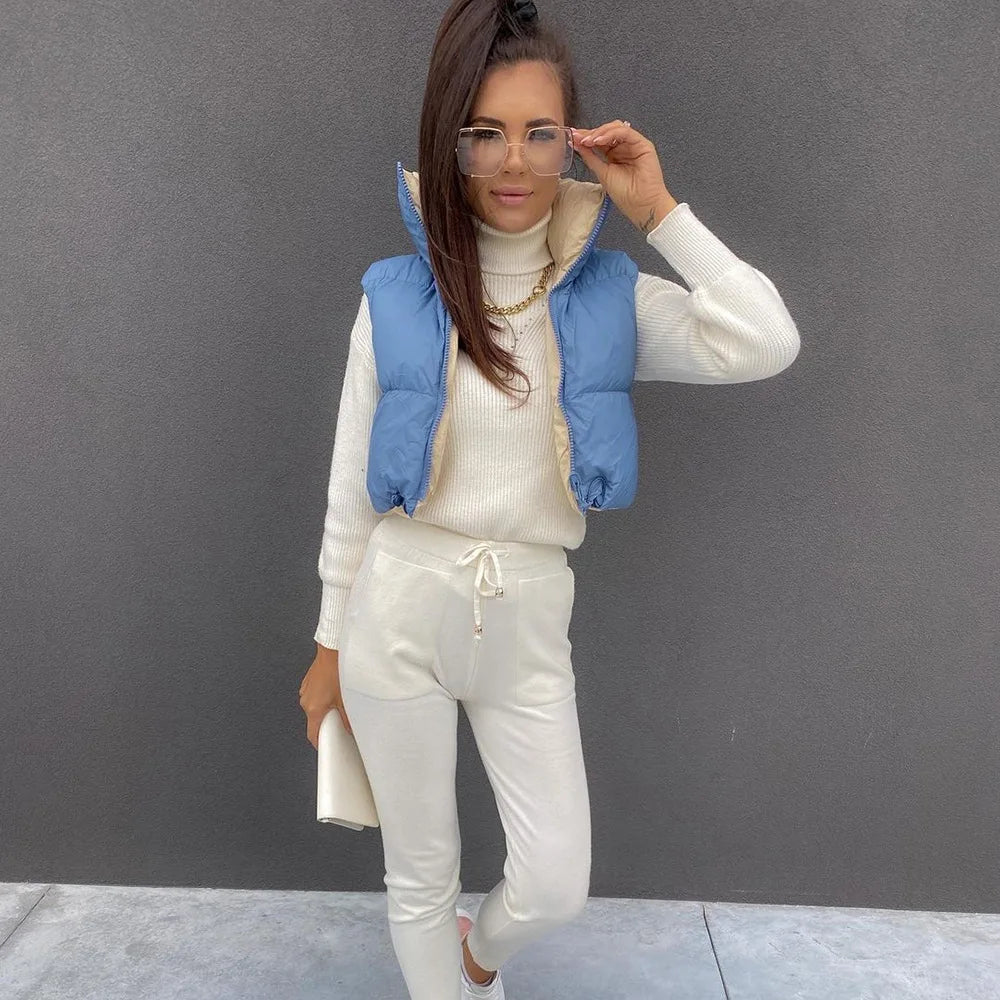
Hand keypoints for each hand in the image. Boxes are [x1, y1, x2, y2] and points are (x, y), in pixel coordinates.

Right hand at [299, 645, 351, 747]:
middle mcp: (306, 700)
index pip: (313, 735)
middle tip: (340, 723)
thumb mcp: (346, 698)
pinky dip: (324, 697)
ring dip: (326, 709)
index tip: (327, 747)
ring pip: (316, 707)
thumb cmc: (337, 668)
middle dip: (327, 724)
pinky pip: (315, 696)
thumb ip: (347, 717)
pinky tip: (335, 691)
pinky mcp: (309, 682)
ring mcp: (306, 690)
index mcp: (314, 708)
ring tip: (340, 702)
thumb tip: (349, 728)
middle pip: (315, 721)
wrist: (332, 648)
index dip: (320, 744)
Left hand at [571, 120, 677, 234]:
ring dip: (600, 132)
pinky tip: (600, 140)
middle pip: (606, 132)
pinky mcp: (643, 144)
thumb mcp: (601, 173)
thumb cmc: (625, 194)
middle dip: (591, 133)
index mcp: (613, 155)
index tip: (572, 137)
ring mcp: (633, 145)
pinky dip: (611, 133)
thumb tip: (577, 144)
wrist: (640, 204)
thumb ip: (590, 157)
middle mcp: (623, 148)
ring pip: (616, 128)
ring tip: (588, 140)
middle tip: (579, 138)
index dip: (586, 137)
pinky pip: (626, 132)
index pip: (599, 140)